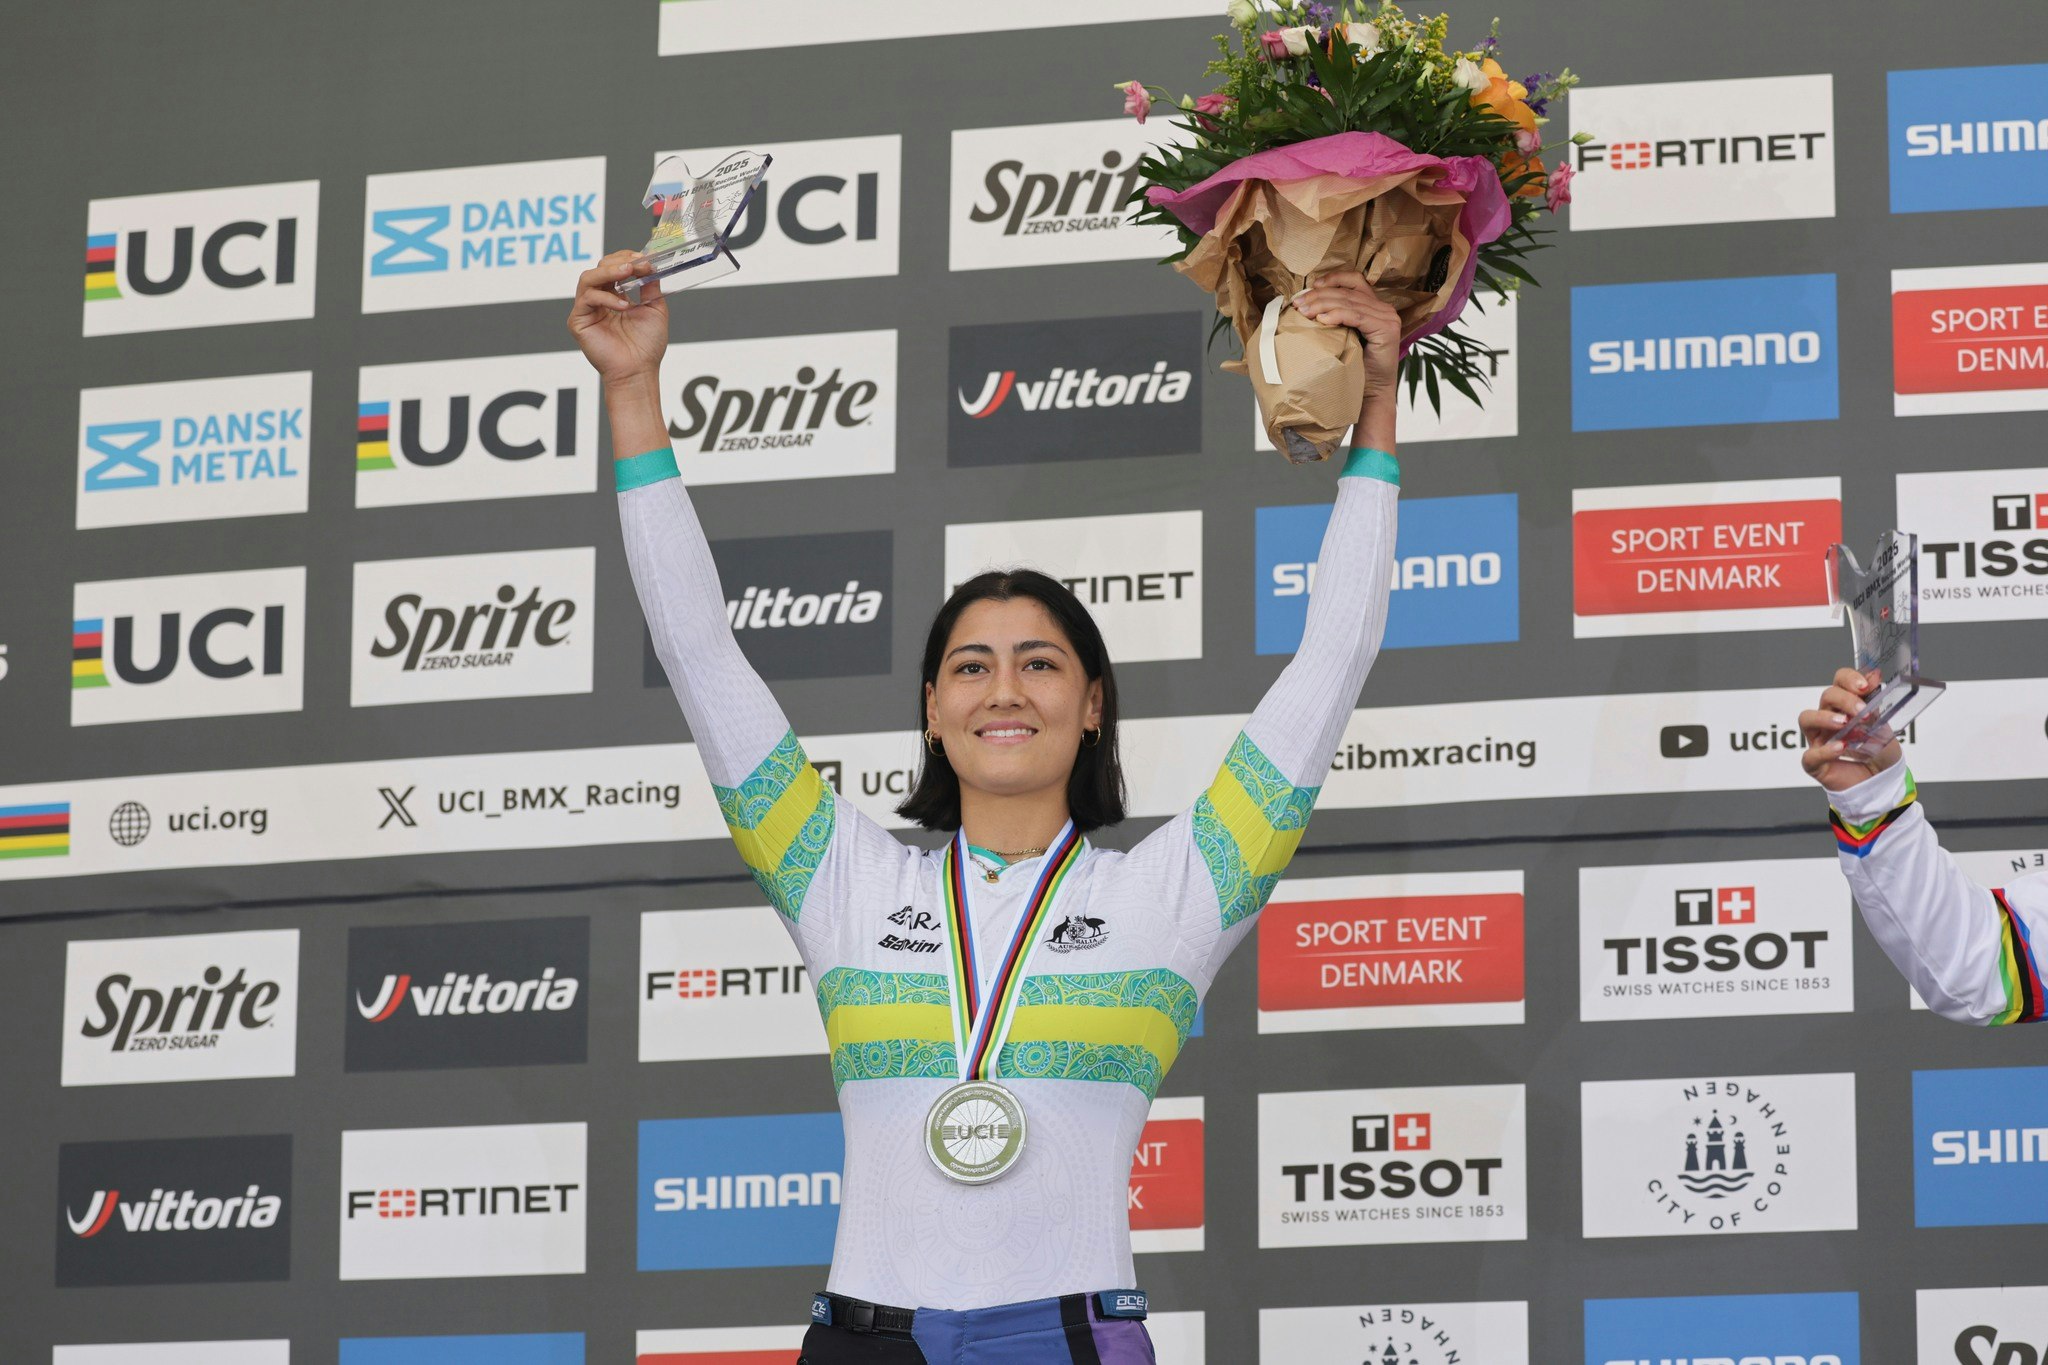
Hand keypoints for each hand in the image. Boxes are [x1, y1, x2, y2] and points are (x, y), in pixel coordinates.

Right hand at [567, 250, 669, 386]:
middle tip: (636, 263)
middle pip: (599, 268)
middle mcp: (599, 300)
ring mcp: (587, 310)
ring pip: (588, 278)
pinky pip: (587, 299)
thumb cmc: (646, 347)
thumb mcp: (654, 309)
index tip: (645, 258)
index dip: (627, 259)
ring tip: (627, 271)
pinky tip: (624, 306)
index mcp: (615, 296)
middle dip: (618, 261)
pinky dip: (607, 298)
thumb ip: (651, 287)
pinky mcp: (578, 321)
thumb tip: (652, 266)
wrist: (639, 371)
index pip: (614, 267)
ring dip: (608, 271)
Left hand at [1294, 269, 1402, 443]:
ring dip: (1323, 304)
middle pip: (1347, 292)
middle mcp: (1384, 308)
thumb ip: (1334, 318)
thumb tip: (1304, 306)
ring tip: (1304, 312)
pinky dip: (1337, 315)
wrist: (1370, 393)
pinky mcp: (1386, 329)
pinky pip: (1356, 316)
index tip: (1311, 285)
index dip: (1333, 279)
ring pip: (1349, 302)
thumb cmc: (1355, 367)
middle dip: (1319, 295)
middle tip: (1298, 303)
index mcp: (1374, 306)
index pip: (1354, 281)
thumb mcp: (1342, 336)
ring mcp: (1387, 318)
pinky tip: (1321, 319)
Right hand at [1798, 666, 1902, 791]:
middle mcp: (1829, 719)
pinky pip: (1811, 755)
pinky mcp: (1816, 763)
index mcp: (1845, 706)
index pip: (1839, 682)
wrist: (1882, 782)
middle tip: (1862, 711)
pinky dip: (1825, 751)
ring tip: (1844, 724)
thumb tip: (1874, 675)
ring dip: (1824, 717)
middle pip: (1826, 697)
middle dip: (1845, 700)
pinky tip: (1840, 748)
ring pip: (1806, 718)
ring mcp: (1819, 740)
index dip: (1849, 679)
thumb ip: (1876, 703)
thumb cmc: (1878, 753)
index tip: (1865, 685)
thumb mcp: (1883, 725)